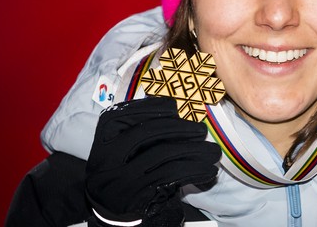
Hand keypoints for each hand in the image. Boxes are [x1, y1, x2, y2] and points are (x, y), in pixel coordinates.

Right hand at [85, 97, 220, 226]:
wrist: (113, 209)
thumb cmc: (126, 170)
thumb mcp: (123, 148)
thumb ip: (140, 130)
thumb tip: (178, 114)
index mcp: (103, 139)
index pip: (122, 115)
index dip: (149, 107)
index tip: (173, 106)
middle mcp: (107, 157)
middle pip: (145, 133)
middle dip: (178, 128)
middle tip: (201, 130)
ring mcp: (121, 177)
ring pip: (162, 155)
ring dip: (193, 150)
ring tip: (213, 151)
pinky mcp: (137, 194)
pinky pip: (170, 176)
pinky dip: (194, 171)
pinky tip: (208, 171)